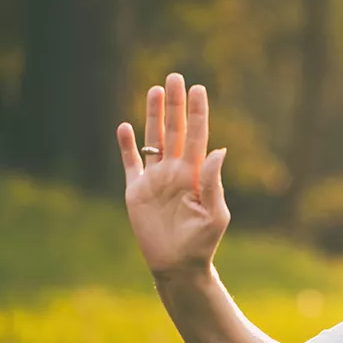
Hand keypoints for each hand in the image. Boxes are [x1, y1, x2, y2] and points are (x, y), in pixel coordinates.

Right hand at [116, 73, 229, 277]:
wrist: (178, 265)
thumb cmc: (202, 242)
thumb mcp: (214, 213)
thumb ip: (214, 182)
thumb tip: (218, 150)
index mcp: (196, 174)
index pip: (197, 136)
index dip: (197, 113)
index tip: (198, 89)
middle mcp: (176, 171)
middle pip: (175, 130)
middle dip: (175, 105)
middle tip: (176, 77)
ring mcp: (155, 179)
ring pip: (153, 140)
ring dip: (152, 116)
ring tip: (156, 90)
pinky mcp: (136, 191)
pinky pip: (130, 164)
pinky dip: (126, 146)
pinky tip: (124, 127)